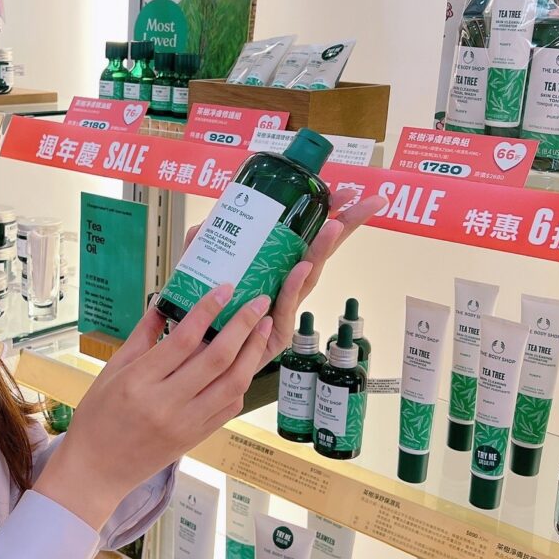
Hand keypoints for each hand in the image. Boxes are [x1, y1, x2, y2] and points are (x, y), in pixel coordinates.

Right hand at [35, 285, 272, 532]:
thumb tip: (164, 303)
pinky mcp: (196, 438)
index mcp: (139, 382)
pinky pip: (229, 407)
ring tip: (262, 328)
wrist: (97, 470)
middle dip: (243, 325)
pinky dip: (241, 382)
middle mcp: (166, 403)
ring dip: (252, 352)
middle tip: (259, 303)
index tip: (226, 289)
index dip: (209, 310)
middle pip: (217, 358)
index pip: (184, 339)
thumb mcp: (110, 371)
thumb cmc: (98, 418)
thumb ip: (141, 337)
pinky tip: (245, 363)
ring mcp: (185, 424)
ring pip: (232, 383)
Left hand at [182, 189, 384, 366]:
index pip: (305, 240)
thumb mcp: (202, 280)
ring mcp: (284, 311)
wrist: (194, 366)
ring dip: (321, 250)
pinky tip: (302, 267)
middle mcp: (285, 290)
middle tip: (364, 203)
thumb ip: (201, 254)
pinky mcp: (276, 336)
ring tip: (334, 226)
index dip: (325, 216)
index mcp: (274, 273)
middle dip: (344, 227)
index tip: (346, 192)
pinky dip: (294, 286)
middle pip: (319, 254)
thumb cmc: (205, 321)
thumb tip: (202, 226)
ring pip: (308, 277)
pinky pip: (286, 306)